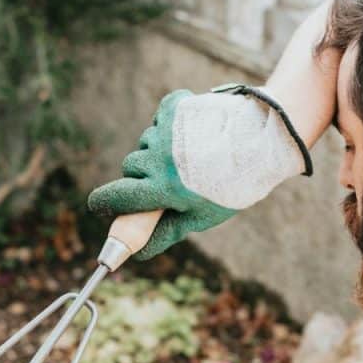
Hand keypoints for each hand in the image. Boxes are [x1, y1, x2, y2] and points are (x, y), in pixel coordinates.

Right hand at [87, 89, 242, 260]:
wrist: (263, 144)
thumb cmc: (231, 187)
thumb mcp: (200, 216)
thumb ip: (165, 233)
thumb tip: (137, 255)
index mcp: (163, 189)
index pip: (116, 197)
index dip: (104, 203)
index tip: (99, 206)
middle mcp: (159, 159)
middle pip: (131, 168)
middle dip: (144, 176)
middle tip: (173, 180)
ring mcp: (165, 131)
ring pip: (147, 143)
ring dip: (161, 150)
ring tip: (194, 156)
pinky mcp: (174, 107)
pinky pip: (160, 119)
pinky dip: (172, 125)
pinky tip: (195, 133)